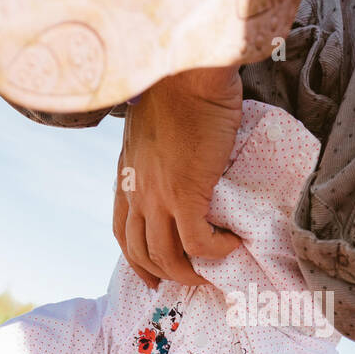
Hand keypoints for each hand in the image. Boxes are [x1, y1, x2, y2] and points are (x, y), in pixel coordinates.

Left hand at [112, 65, 243, 287]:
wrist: (187, 71)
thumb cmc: (178, 87)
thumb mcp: (153, 126)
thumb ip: (158, 152)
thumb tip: (178, 162)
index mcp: (126, 176)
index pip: (122, 232)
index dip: (136, 260)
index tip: (152, 276)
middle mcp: (135, 191)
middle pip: (140, 252)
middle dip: (164, 275)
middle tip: (191, 282)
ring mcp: (157, 195)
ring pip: (166, 256)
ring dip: (190, 272)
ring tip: (215, 271)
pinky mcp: (185, 194)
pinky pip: (197, 242)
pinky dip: (214, 252)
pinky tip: (232, 245)